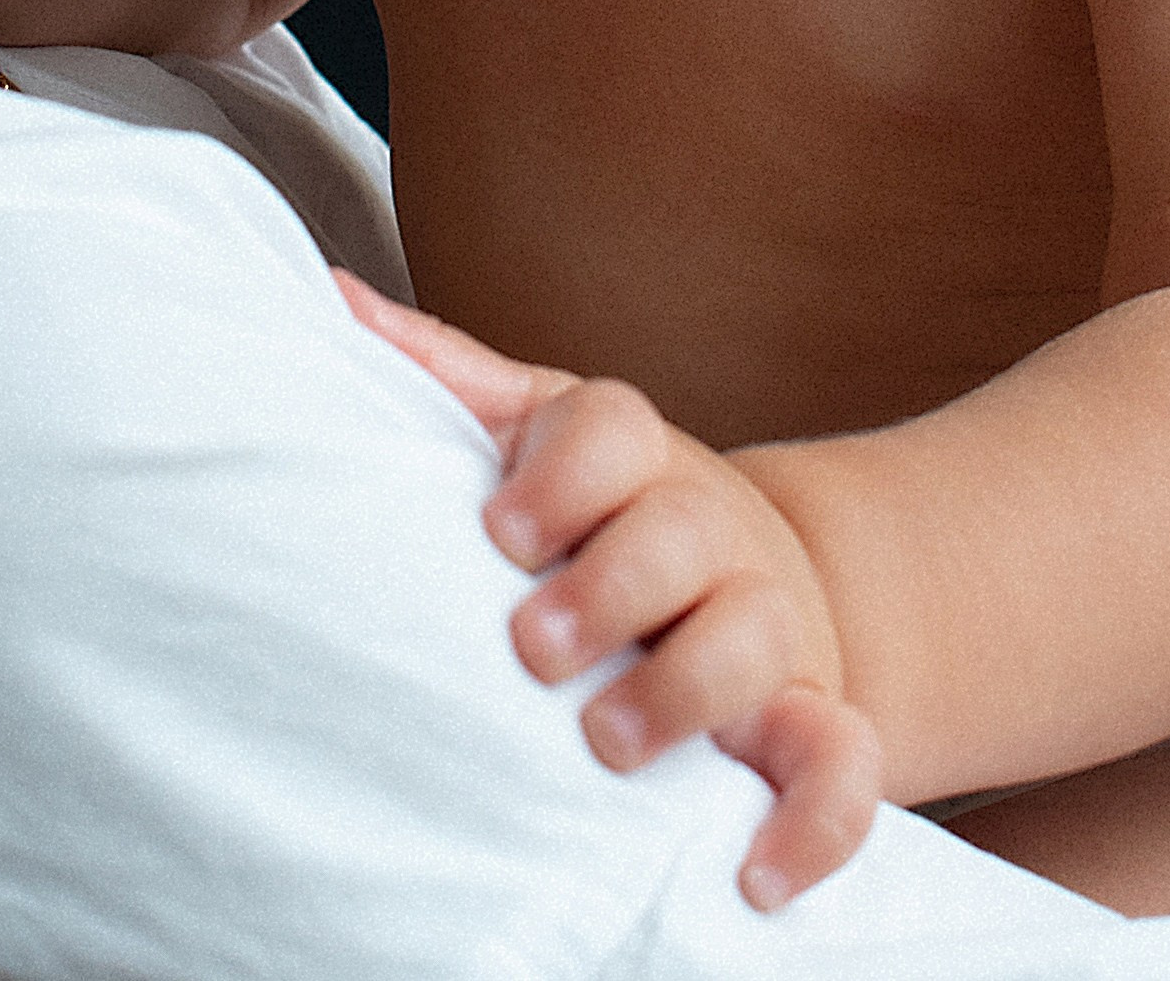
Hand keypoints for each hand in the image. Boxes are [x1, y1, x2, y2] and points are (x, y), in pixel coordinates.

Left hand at [332, 271, 880, 911]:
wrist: (760, 578)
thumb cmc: (607, 511)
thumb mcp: (535, 432)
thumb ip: (446, 376)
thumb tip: (328, 295)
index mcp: (634, 461)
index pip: (614, 430)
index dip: (563, 473)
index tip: (498, 528)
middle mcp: (707, 531)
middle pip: (683, 531)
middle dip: (612, 584)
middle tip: (531, 646)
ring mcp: (766, 625)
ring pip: (758, 636)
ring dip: (687, 688)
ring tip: (606, 742)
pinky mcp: (810, 718)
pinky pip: (841, 768)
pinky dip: (813, 821)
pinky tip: (754, 874)